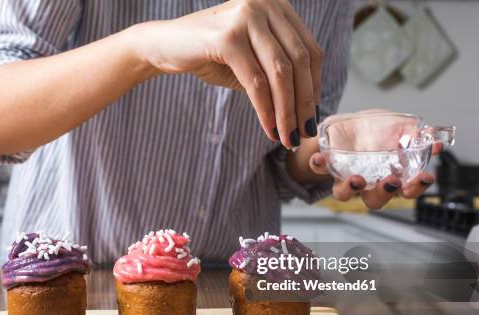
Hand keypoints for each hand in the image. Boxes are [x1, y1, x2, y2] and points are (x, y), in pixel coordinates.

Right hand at [137, 0, 322, 148]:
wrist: (164, 45)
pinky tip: (269, 129)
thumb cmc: (210, 54)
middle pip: (299, 61)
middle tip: (303, 132)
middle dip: (303, 103)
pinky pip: (255, 82)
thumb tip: (308, 107)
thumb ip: (278, 71)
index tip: (311, 115)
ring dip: (286, 111)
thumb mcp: (251, 59)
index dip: (314, 85)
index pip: (310, 49)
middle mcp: (265, 4)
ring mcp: (246, 16)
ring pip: (279, 73)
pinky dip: (265, 110)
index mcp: (276, 6)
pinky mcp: (228, 37)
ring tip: (287, 136)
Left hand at [307, 110, 436, 208]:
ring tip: (357, 179)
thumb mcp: (398, 127)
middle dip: (385, 193)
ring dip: (351, 188)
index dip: (416, 187)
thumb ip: (414, 135)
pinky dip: (318, 164)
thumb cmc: (376, 130)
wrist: (347, 124)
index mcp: (389, 175)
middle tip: (392, 181)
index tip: (426, 177)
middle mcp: (367, 182)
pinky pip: (319, 170)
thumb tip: (434, 143)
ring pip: (346, 193)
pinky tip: (320, 157)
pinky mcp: (326, 165)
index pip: (406, 190)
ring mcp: (345, 176)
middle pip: (376, 200)